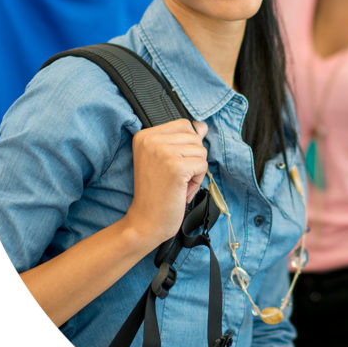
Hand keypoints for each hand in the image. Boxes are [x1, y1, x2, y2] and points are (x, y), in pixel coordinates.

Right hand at [126, 119, 207, 246]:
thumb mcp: (166, 159)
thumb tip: (202, 125)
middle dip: (192, 159)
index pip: (184, 124)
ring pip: (201, 151)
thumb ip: (184, 140)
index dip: (186, 146)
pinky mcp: (176, 167)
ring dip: (195, 171)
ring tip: (176, 184)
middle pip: (195, 137)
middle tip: (174, 177)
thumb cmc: (156, 192)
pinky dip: (197, 181)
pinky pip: (203, 165)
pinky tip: (181, 190)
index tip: (170, 165)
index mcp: (145, 135)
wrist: (145, 221)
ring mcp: (163, 152)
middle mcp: (151, 140)